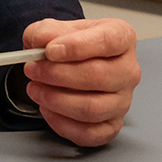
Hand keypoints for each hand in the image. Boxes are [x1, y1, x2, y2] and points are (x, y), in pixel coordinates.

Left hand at [20, 17, 139, 146]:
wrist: (73, 64)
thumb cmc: (72, 45)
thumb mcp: (56, 28)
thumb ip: (46, 31)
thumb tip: (41, 41)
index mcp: (122, 37)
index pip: (109, 41)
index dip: (77, 46)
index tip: (50, 50)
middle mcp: (128, 70)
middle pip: (98, 76)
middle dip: (58, 74)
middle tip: (33, 69)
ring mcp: (123, 100)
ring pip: (93, 108)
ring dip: (56, 100)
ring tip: (36, 89)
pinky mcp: (112, 125)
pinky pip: (89, 133)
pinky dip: (62, 124)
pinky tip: (47, 109)